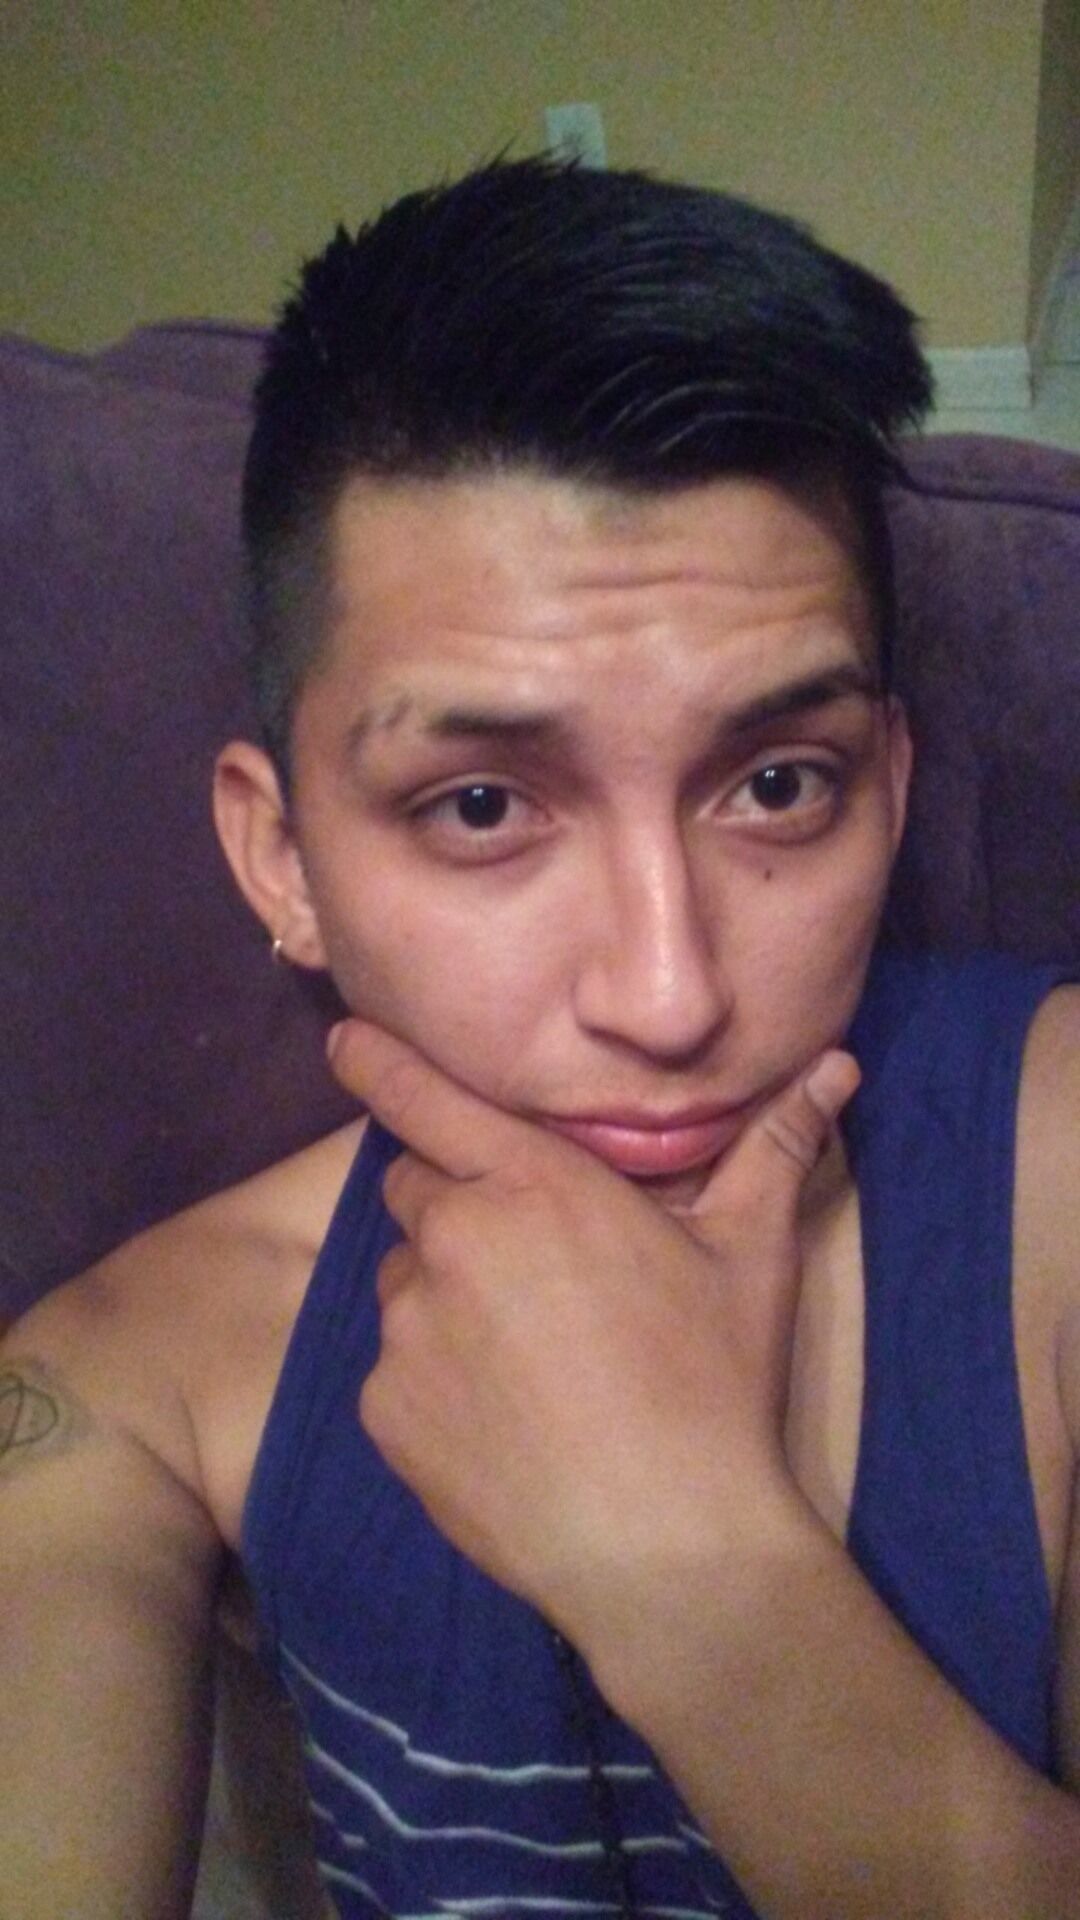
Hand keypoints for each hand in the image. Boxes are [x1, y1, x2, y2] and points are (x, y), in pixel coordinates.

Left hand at [327, 1022, 857, 1646]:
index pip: (427, 1100)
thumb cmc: (714, 1381)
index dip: (378, 1062)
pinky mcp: (385, 1410)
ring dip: (446, 1295)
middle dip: (457, 1206)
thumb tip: (836, 1066)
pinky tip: (503, 1421)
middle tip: (530, 1264)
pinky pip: (396, 1369)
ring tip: (527, 1358)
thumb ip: (778, 1146)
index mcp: (533, 1184)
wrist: (666, 1542)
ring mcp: (408, 1329)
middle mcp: (454, 1239)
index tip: (343, 1040)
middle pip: (418, 1190)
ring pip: (406, 1281)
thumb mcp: (753, 1256)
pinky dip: (433, 1380)